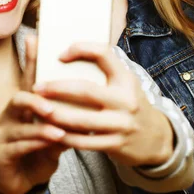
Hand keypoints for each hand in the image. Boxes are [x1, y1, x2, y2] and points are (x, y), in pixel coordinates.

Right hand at [0, 36, 67, 193]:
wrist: (21, 181)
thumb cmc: (40, 150)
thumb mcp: (56, 132)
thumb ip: (67, 118)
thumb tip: (91, 103)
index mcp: (26, 105)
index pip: (29, 78)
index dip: (31, 59)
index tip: (35, 39)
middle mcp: (11, 115)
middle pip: (19, 97)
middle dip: (37, 99)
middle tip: (54, 106)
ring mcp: (3, 134)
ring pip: (19, 125)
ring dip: (41, 127)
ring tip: (59, 130)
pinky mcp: (1, 155)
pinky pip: (17, 147)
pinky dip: (35, 145)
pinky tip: (50, 145)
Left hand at [33, 43, 173, 167]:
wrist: (156, 138)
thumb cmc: (130, 103)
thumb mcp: (124, 83)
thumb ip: (103, 70)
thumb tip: (66, 52)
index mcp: (126, 78)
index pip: (103, 54)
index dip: (80, 49)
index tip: (60, 55)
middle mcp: (125, 100)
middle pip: (85, 90)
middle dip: (57, 88)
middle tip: (36, 88)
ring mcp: (121, 124)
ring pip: (81, 120)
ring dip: (56, 115)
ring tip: (39, 110)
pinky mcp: (116, 145)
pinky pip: (84, 142)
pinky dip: (65, 137)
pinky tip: (51, 131)